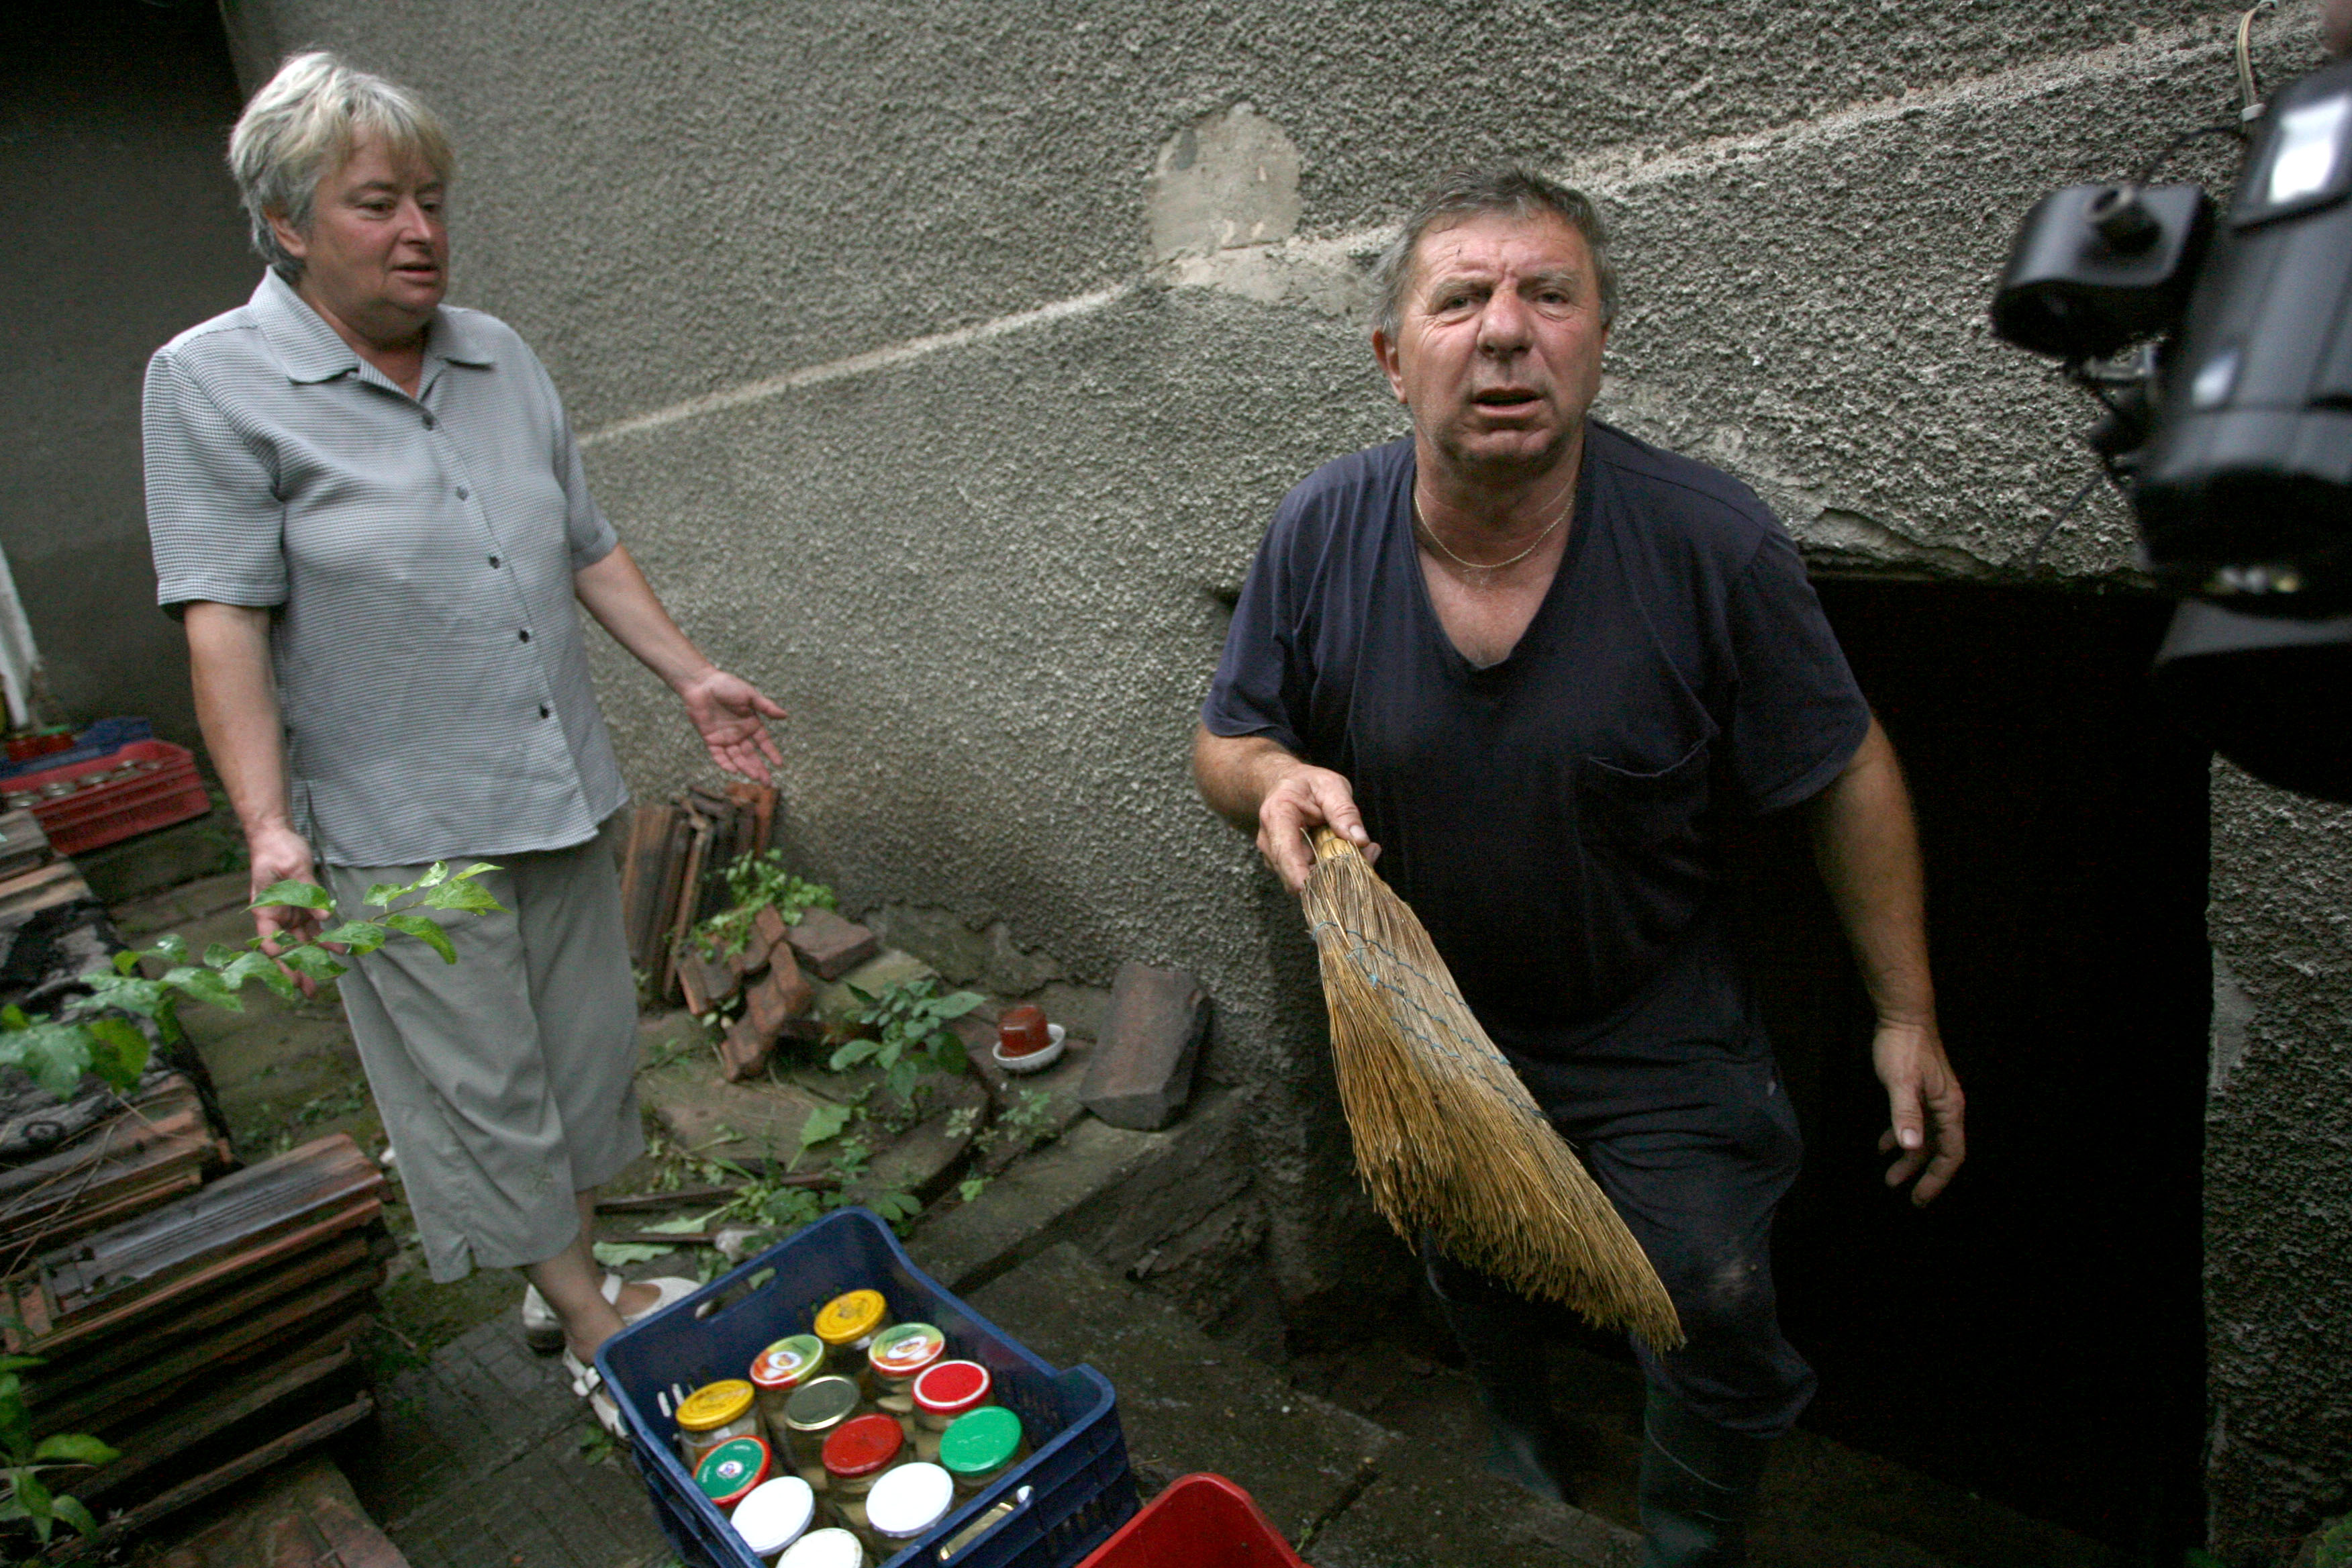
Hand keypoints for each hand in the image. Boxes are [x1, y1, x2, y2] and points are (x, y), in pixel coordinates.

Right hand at [246, 823, 326, 997]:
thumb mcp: (293, 867)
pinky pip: (314, 929)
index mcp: (265, 909)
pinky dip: (325, 941)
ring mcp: (289, 913)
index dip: (279, 954)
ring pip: (302, 943)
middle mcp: (276, 916)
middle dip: (296, 969)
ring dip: (313, 961)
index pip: (268, 938)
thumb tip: (324, 916)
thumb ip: (309, 892)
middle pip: (286, 948)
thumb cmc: (278, 850)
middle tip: (306, 990)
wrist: (278, 836)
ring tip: (324, 981)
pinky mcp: (303, 908)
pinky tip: (339, 952)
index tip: (290, 965)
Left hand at [678, 669, 786, 782]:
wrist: (701, 684)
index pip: (764, 743)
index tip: (779, 765)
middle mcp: (739, 734)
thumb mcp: (749, 695)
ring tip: (754, 777)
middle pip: (751, 755)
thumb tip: (785, 715)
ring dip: (745, 768)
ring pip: (737, 757)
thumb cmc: (726, 685)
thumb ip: (766, 706)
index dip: (771, 753)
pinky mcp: (710, 740)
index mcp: (751, 723)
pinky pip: (718, 755)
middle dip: (759, 769)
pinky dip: (725, 763)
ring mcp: (725, 738)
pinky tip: (734, 771)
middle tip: (767, 783)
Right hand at [1256, 762, 1377, 894]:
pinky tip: (1350, 852)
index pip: (1286, 857)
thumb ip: (1344, 811)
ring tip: (1364, 849)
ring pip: (1307, 881)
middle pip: (1298, 876)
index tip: (1331, 889)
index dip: (1306, 879)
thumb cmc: (1307, 784)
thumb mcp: (1331, 786)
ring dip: (1338, 873)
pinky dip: (1334, 871)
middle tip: (1368, 853)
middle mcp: (1270, 843)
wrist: (1285, 785)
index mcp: (1277, 818)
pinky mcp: (1287, 867)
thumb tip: (1360, 841)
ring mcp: (1276, 858)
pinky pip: (1311, 878)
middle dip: (1334, 875)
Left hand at [1872, 1019, 1964, 1205]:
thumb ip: (1905, 1114)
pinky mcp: (1919, 1092)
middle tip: (1906, 1195)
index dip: (1937, 1179)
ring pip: (1924, 1138)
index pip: (1951, 1154)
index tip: (1920, 1198)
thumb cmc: (1903, 1048)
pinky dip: (1899, 1136)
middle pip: (1939, 1151)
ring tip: (1890, 1177)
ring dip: (1908, 1158)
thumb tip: (1911, 1147)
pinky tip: (1883, 1146)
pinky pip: (1913, 1123)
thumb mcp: (1901, 1083)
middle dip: (1922, 1174)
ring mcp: (1933, 1100)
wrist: (1902, 1016)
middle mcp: (1946, 1107)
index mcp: (1949, 1109)